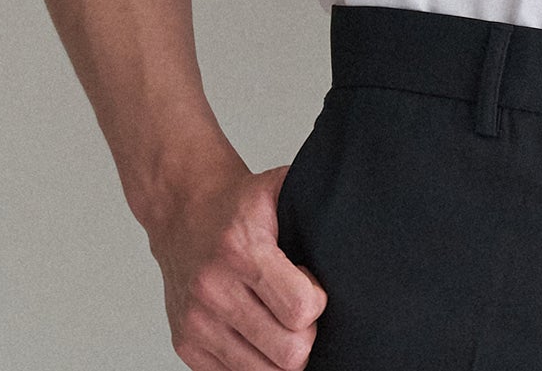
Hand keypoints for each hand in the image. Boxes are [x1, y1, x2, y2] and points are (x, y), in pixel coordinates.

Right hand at [146, 148, 327, 369]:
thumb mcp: (279, 189)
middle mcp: (213, 289)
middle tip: (297, 308)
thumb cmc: (238, 204)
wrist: (183, 209)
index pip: (301, 309)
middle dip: (305, 335)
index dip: (318, 300)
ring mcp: (196, 322)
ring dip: (280, 354)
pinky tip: (255, 330)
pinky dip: (255, 361)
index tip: (310, 282)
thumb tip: (359, 220)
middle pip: (288, 354)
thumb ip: (317, 202)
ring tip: (276, 320)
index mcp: (241, 248)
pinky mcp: (185, 345)